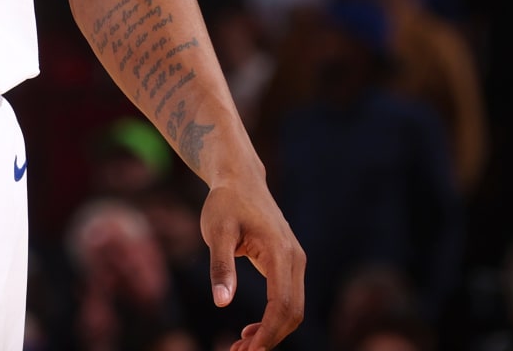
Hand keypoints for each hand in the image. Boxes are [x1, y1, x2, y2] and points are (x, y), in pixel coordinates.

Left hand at [200, 177, 304, 349]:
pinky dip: (273, 319)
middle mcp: (295, 259)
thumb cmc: (225, 203)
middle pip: (293, 312)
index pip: (282, 304)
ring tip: (241, 346)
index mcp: (280, 252)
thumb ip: (221, 267)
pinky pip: (288, 298)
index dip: (268, 331)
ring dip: (272, 331)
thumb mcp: (217, 232)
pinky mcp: (289, 263)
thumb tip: (221, 303)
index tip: (247, 349)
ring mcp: (295, 261)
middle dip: (269, 337)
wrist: (240, 180)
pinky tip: (251, 330)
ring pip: (293, 308)